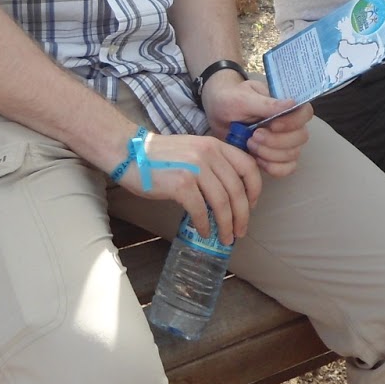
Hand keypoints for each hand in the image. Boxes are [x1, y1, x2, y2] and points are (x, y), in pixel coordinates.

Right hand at [114, 129, 261, 243]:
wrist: (130, 152)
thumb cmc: (161, 156)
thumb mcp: (193, 150)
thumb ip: (212, 164)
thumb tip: (229, 195)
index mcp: (215, 145)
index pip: (248, 166)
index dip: (254, 189)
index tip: (252, 206)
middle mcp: (208, 153)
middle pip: (237, 189)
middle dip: (242, 215)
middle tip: (240, 231)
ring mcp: (195, 168)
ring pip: (222, 202)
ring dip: (226, 225)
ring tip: (225, 238)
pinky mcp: (181, 184)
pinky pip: (201, 210)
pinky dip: (204, 225)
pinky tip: (203, 232)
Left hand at [202, 74, 310, 177]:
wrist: (217, 114)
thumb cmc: (230, 99)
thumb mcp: (243, 98)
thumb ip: (266, 103)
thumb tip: (292, 103)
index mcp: (286, 104)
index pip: (305, 113)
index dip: (292, 122)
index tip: (272, 125)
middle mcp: (290, 123)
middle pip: (300, 137)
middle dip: (276, 141)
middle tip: (253, 136)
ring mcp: (284, 141)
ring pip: (293, 155)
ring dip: (271, 154)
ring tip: (250, 144)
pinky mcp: (276, 157)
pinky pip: (286, 168)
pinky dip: (273, 167)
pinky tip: (256, 159)